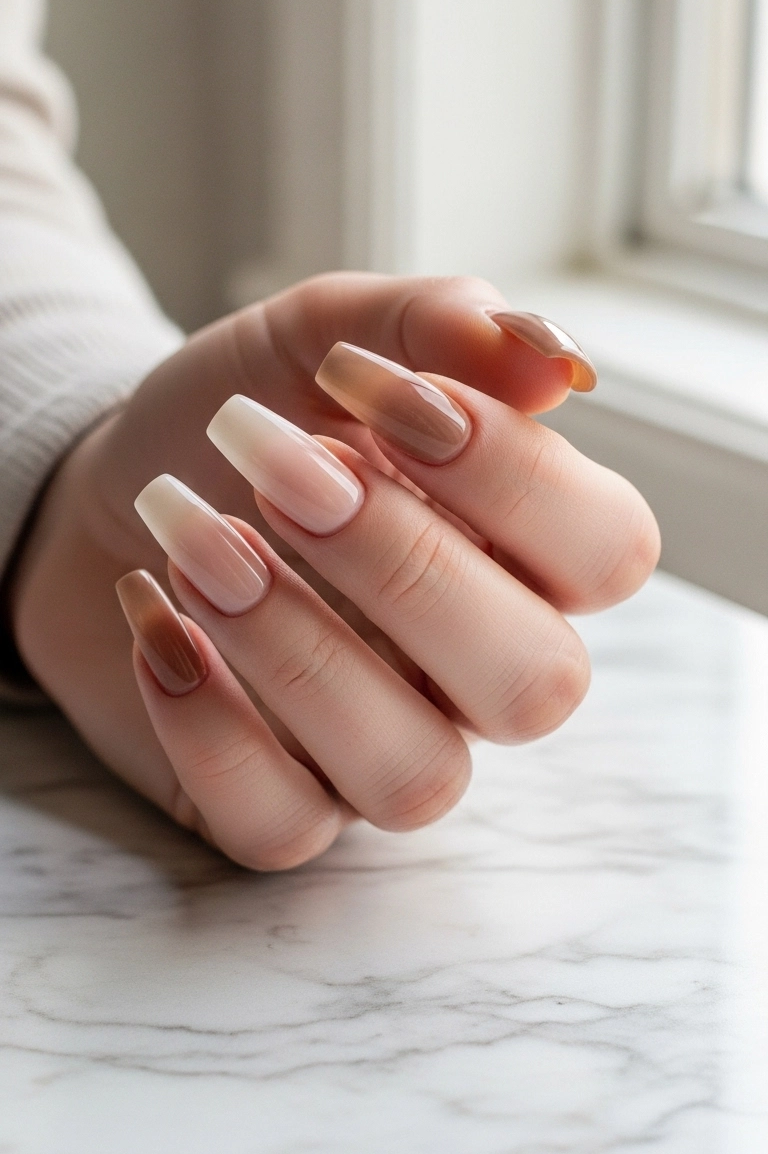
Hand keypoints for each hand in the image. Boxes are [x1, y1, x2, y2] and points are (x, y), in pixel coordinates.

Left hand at [10, 273, 658, 867]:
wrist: (107, 488)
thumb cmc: (239, 422)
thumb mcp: (321, 336)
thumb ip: (435, 326)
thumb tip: (552, 359)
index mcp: (520, 552)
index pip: (608, 552)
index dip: (513, 477)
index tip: (369, 386)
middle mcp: (473, 669)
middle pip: (537, 684)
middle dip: (405, 568)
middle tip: (280, 470)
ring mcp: (382, 747)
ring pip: (416, 777)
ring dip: (298, 651)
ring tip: (192, 541)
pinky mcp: (282, 805)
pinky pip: (282, 827)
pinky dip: (208, 724)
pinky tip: (153, 619)